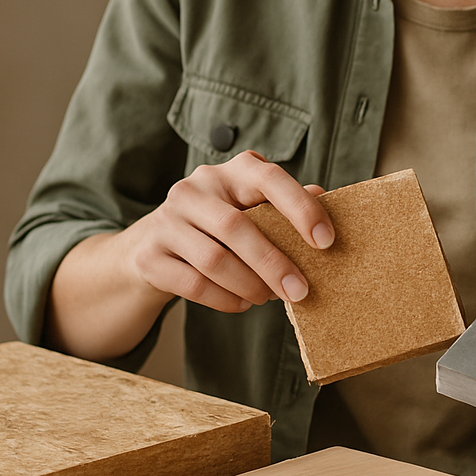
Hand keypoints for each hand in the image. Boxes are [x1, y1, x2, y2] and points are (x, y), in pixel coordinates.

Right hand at [45, 151, 334, 360]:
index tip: (326, 241)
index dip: (300, 208)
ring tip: (270, 298)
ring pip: (214, 259)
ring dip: (250, 285)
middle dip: (274, 264)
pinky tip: (243, 304)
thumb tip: (323, 197)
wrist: (153, 244)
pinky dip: (225, 299)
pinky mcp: (149, 255)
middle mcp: (194, 188)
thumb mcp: (252, 207)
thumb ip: (285, 203)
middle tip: (301, 291)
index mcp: (231, 171)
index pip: (269, 178)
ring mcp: (166, 219)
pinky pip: (194, 284)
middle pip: (237, 226)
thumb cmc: (220, 224)